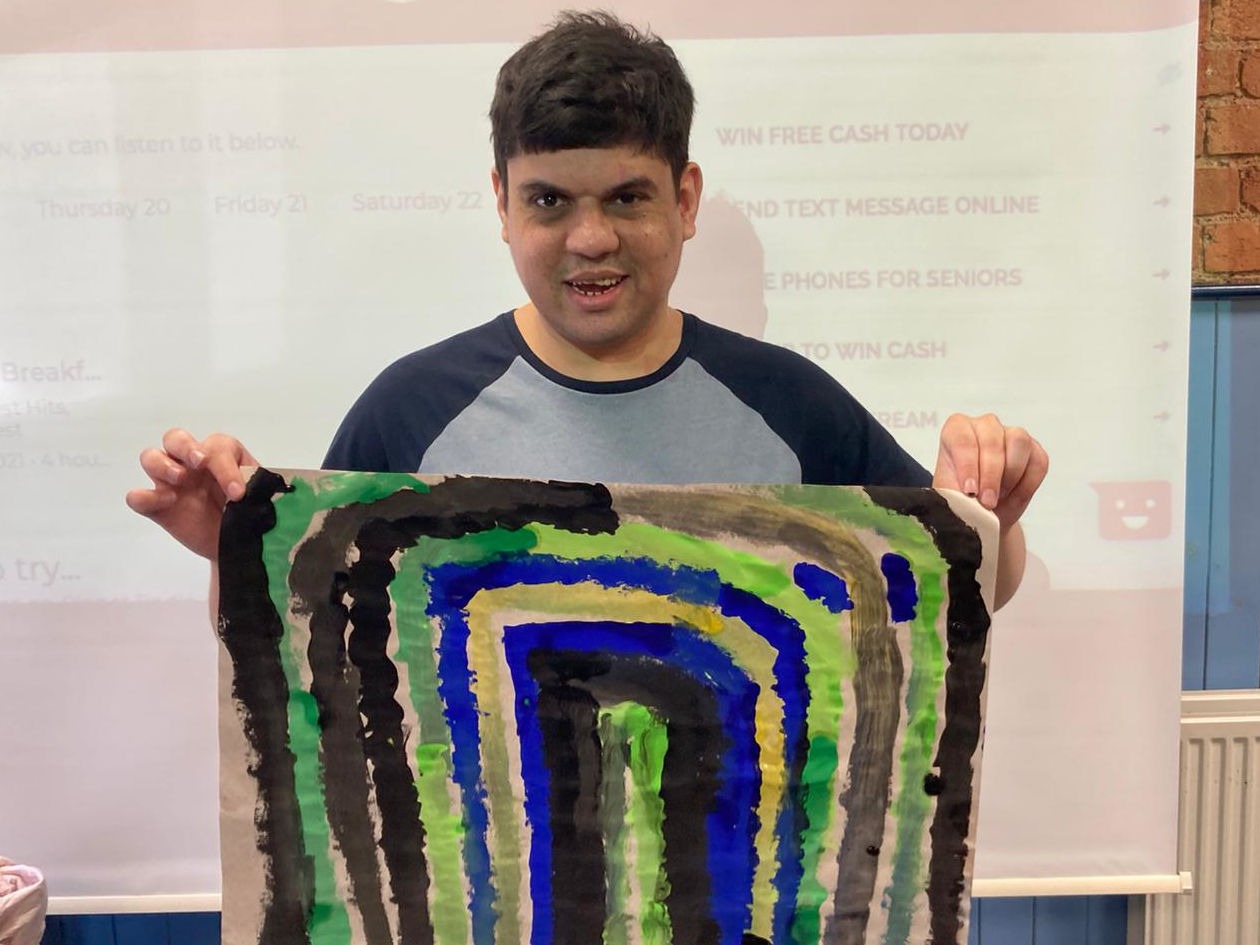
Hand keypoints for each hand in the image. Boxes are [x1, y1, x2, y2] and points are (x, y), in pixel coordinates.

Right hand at [124, 428, 257, 559]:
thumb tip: (246, 489)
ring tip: (180, 480)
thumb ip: (253, 487)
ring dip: (162, 464)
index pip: (216, 446)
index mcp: (219, 455)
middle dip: (186, 446)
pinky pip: (137, 497)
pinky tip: (166, 503)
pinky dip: (144, 497)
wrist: (239, 542)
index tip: (238, 493)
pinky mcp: (158, 507)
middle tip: (200, 462)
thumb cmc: (248, 510)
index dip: (226, 466)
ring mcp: (171, 484)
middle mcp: (190, 464)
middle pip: (175, 438)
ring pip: (150, 457)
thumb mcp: (257, 496)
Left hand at [933, 412, 1047, 533]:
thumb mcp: (950, 498)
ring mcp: (1011, 434)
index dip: (967, 465)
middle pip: (992, 440)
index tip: (969, 491)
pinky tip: (1014, 497)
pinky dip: (1028, 484)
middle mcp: (984, 426)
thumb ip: (957, 493)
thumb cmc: (960, 500)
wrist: (981, 515)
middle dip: (991, 475)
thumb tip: (970, 499)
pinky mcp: (1034, 450)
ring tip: (999, 498)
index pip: (962, 438)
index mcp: (956, 430)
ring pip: (1018, 442)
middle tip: (987, 502)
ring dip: (1011, 475)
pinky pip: (1038, 461)